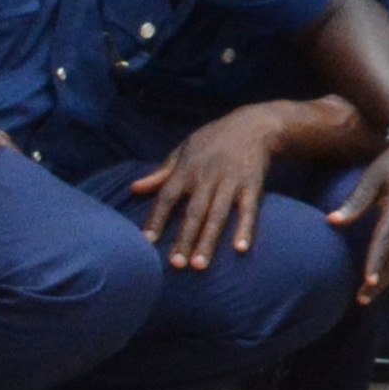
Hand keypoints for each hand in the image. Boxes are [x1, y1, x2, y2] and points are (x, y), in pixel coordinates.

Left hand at [124, 108, 293, 271]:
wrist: (254, 124)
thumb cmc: (213, 139)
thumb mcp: (184, 149)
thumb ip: (162, 172)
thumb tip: (134, 188)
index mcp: (188, 168)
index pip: (167, 196)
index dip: (156, 218)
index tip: (146, 241)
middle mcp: (208, 176)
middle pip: (194, 212)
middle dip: (184, 239)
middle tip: (176, 264)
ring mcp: (232, 181)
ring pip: (218, 215)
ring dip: (209, 241)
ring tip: (200, 265)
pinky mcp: (253, 185)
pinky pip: (249, 210)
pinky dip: (245, 228)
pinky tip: (241, 248)